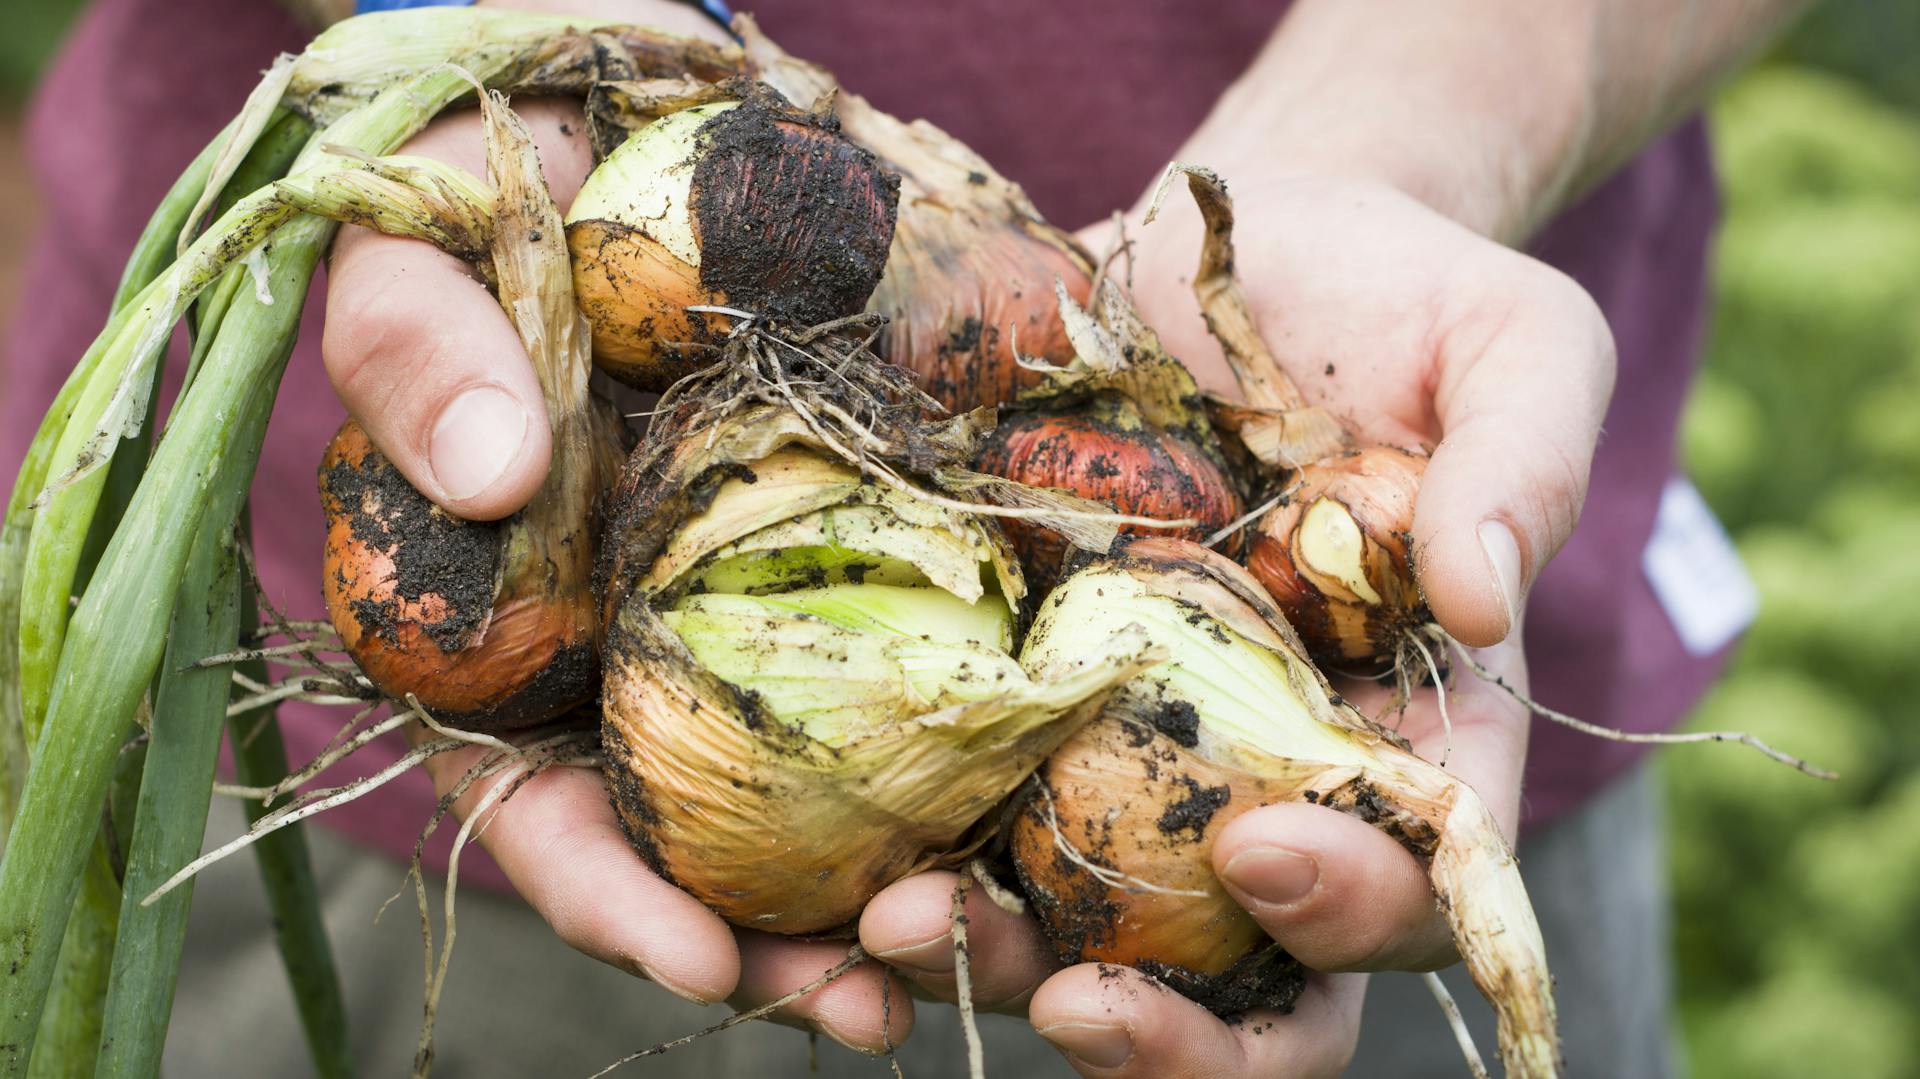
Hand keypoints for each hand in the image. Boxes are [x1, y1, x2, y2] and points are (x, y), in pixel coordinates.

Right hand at [333, 0, 908, 1046]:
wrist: (635, 163)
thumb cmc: (503, 217)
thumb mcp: (428, 260)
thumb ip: (423, 357)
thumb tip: (496, 475)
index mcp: (498, 640)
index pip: (527, 803)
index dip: (603, 891)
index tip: (694, 956)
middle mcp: (617, 666)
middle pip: (680, 847)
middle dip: (762, 943)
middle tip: (859, 1000)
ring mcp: (734, 635)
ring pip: (794, 806)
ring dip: (866, 895)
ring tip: (953, 950)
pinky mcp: (848, 582)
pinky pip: (899, 696)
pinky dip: (945, 769)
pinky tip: (1013, 817)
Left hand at [863, 172, 1584, 1073]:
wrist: (1244, 245)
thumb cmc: (1406, 298)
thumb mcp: (1513, 349)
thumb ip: (1521, 469)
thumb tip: (1482, 601)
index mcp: (1414, 729)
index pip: (1414, 885)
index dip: (1354, 911)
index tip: (1264, 848)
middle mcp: (1273, 770)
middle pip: (1248, 972)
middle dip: (1170, 1027)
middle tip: (1077, 999)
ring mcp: (1135, 743)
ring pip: (1087, 922)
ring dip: (1002, 960)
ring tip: (905, 924)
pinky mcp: (1021, 687)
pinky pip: (968, 805)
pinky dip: (908, 852)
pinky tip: (838, 861)